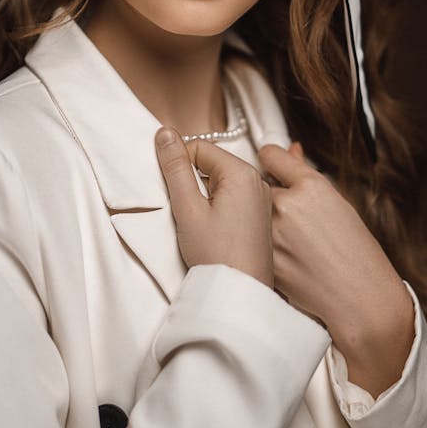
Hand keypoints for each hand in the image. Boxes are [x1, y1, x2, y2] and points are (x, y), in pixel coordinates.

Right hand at [155, 128, 273, 288]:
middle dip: (192, 182)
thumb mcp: (187, 207)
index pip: (200, 148)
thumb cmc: (217, 255)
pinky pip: (233, 199)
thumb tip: (165, 133)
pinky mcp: (260, 217)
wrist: (241, 294)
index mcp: (242, 173)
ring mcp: (261, 200)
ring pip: (220, 183)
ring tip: (200, 225)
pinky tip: (212, 231)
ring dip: (203, 197)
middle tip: (186, 212)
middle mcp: (258, 182)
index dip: (179, 166)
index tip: (173, 192)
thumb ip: (175, 168)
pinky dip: (216, 208)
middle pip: (212, 164)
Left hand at [257, 141, 414, 395]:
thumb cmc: (355, 251)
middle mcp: (286, 206)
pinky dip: (260, 242)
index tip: (271, 162)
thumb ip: (307, 177)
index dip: (271, 158)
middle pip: (257, 184)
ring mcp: (270, 234)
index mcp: (309, 186)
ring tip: (292, 237)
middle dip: (266, 192)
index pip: (271, 155)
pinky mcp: (261, 258)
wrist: (358, 297)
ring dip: (260, 218)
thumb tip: (291, 150)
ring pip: (252, 213)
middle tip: (290, 211)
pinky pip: (253, 240)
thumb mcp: (338, 204)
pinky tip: (286, 254)